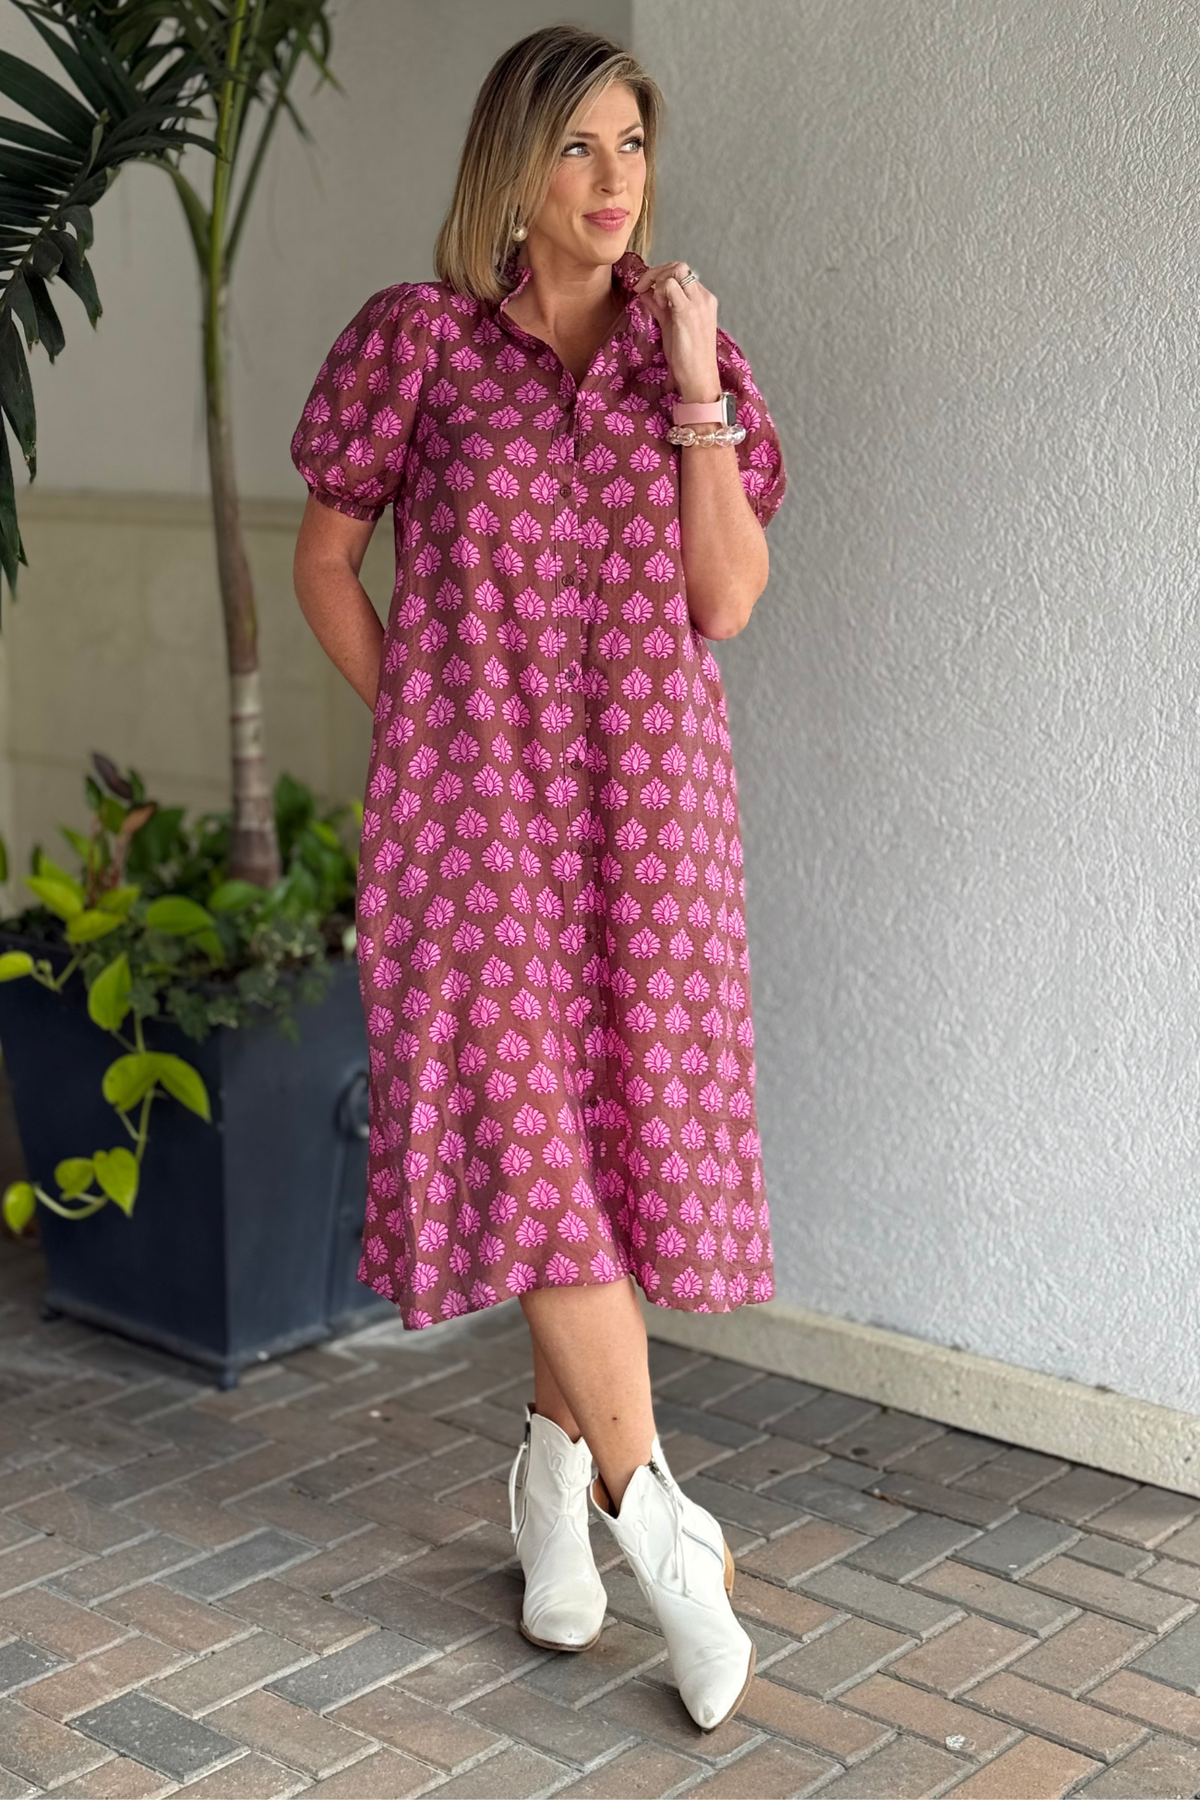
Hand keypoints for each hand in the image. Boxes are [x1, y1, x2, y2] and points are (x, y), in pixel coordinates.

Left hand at [633, 260, 721, 401]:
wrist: (699, 378)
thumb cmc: (687, 358)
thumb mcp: (671, 326)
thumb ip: (659, 307)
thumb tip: (645, 292)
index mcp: (703, 300)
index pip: (682, 274)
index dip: (661, 277)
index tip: (646, 289)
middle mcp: (703, 297)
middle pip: (680, 267)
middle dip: (656, 272)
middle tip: (641, 286)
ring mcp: (698, 303)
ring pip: (676, 270)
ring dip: (657, 279)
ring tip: (651, 298)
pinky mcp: (687, 311)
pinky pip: (669, 285)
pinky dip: (657, 289)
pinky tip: (654, 304)